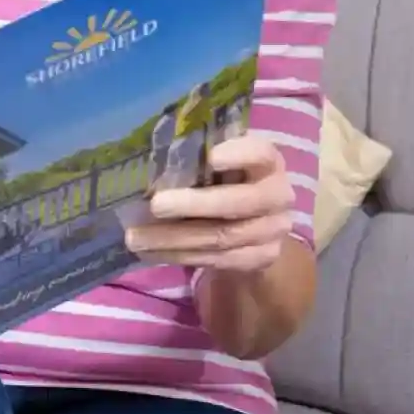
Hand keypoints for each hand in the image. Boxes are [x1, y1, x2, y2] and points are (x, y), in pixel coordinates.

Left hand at [127, 135, 293, 273]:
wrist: (256, 225)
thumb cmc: (228, 182)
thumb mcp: (221, 164)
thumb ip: (199, 157)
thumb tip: (152, 157)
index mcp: (268, 162)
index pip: (260, 154)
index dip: (239, 155)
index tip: (211, 157)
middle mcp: (278, 195)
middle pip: (239, 202)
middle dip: (194, 204)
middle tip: (155, 205)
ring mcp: (273, 230)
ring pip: (222, 237)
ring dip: (175, 239)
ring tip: (136, 237)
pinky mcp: (261, 258)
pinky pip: (216, 260)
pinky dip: (179, 256)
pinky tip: (151, 253)